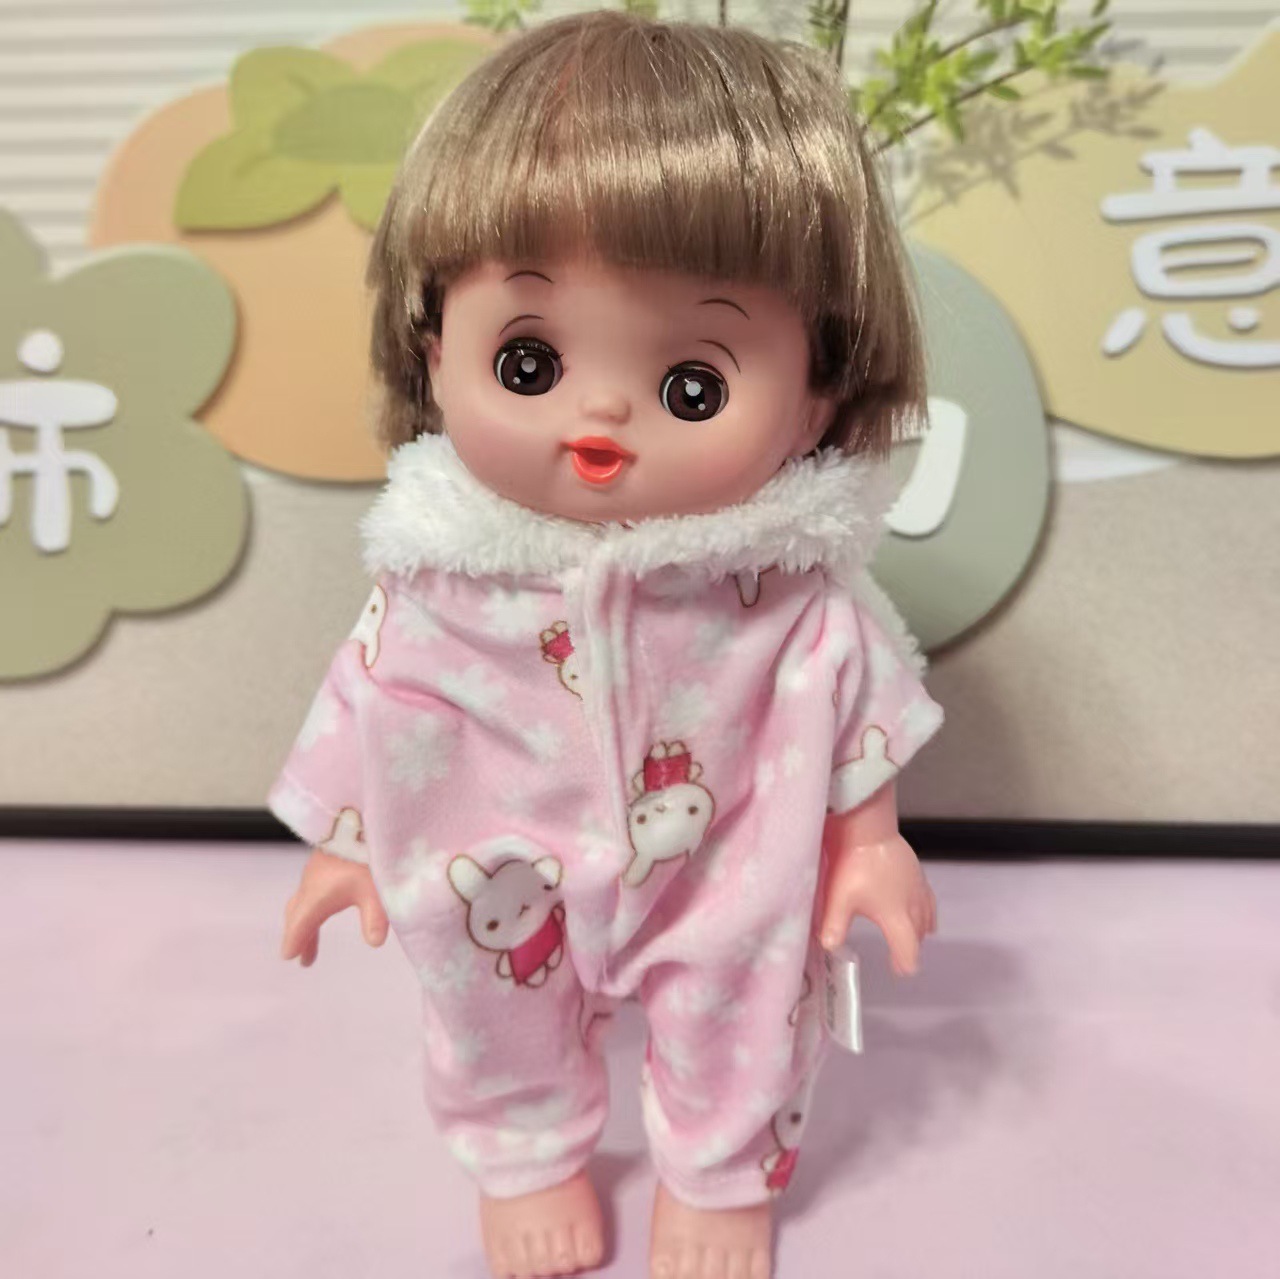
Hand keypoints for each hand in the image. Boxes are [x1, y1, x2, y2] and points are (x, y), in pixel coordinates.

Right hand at [281, 848, 388, 966]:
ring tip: (313, 940)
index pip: (300, 926)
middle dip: (300, 935)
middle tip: (302, 957)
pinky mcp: (325, 856)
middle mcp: (310, 883)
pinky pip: (311, 887)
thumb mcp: (374, 891)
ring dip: (305, 920)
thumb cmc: (365, 854)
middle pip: (298, 914)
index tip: (289, 957)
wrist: (359, 815)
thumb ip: (375, 919)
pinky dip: (312, 903)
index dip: (295, 942)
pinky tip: (327, 903)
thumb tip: (374, 943)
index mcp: (316, 896)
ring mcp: (316, 868)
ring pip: (303, 900)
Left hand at [818, 832, 936, 974]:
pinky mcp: (917, 871)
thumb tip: (829, 947)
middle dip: (910, 947)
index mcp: (896, 916)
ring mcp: (918, 887)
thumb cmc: (855, 863)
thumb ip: (834, 926)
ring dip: (919, 930)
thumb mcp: (839, 898)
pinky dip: (926, 910)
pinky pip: (928, 898)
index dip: (905, 963)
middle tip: (898, 957)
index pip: (908, 949)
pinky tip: (918, 906)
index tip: (899, 969)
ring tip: (910, 935)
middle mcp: (913, 904)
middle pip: (918, 935)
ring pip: (926, 917)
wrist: (870, 827)